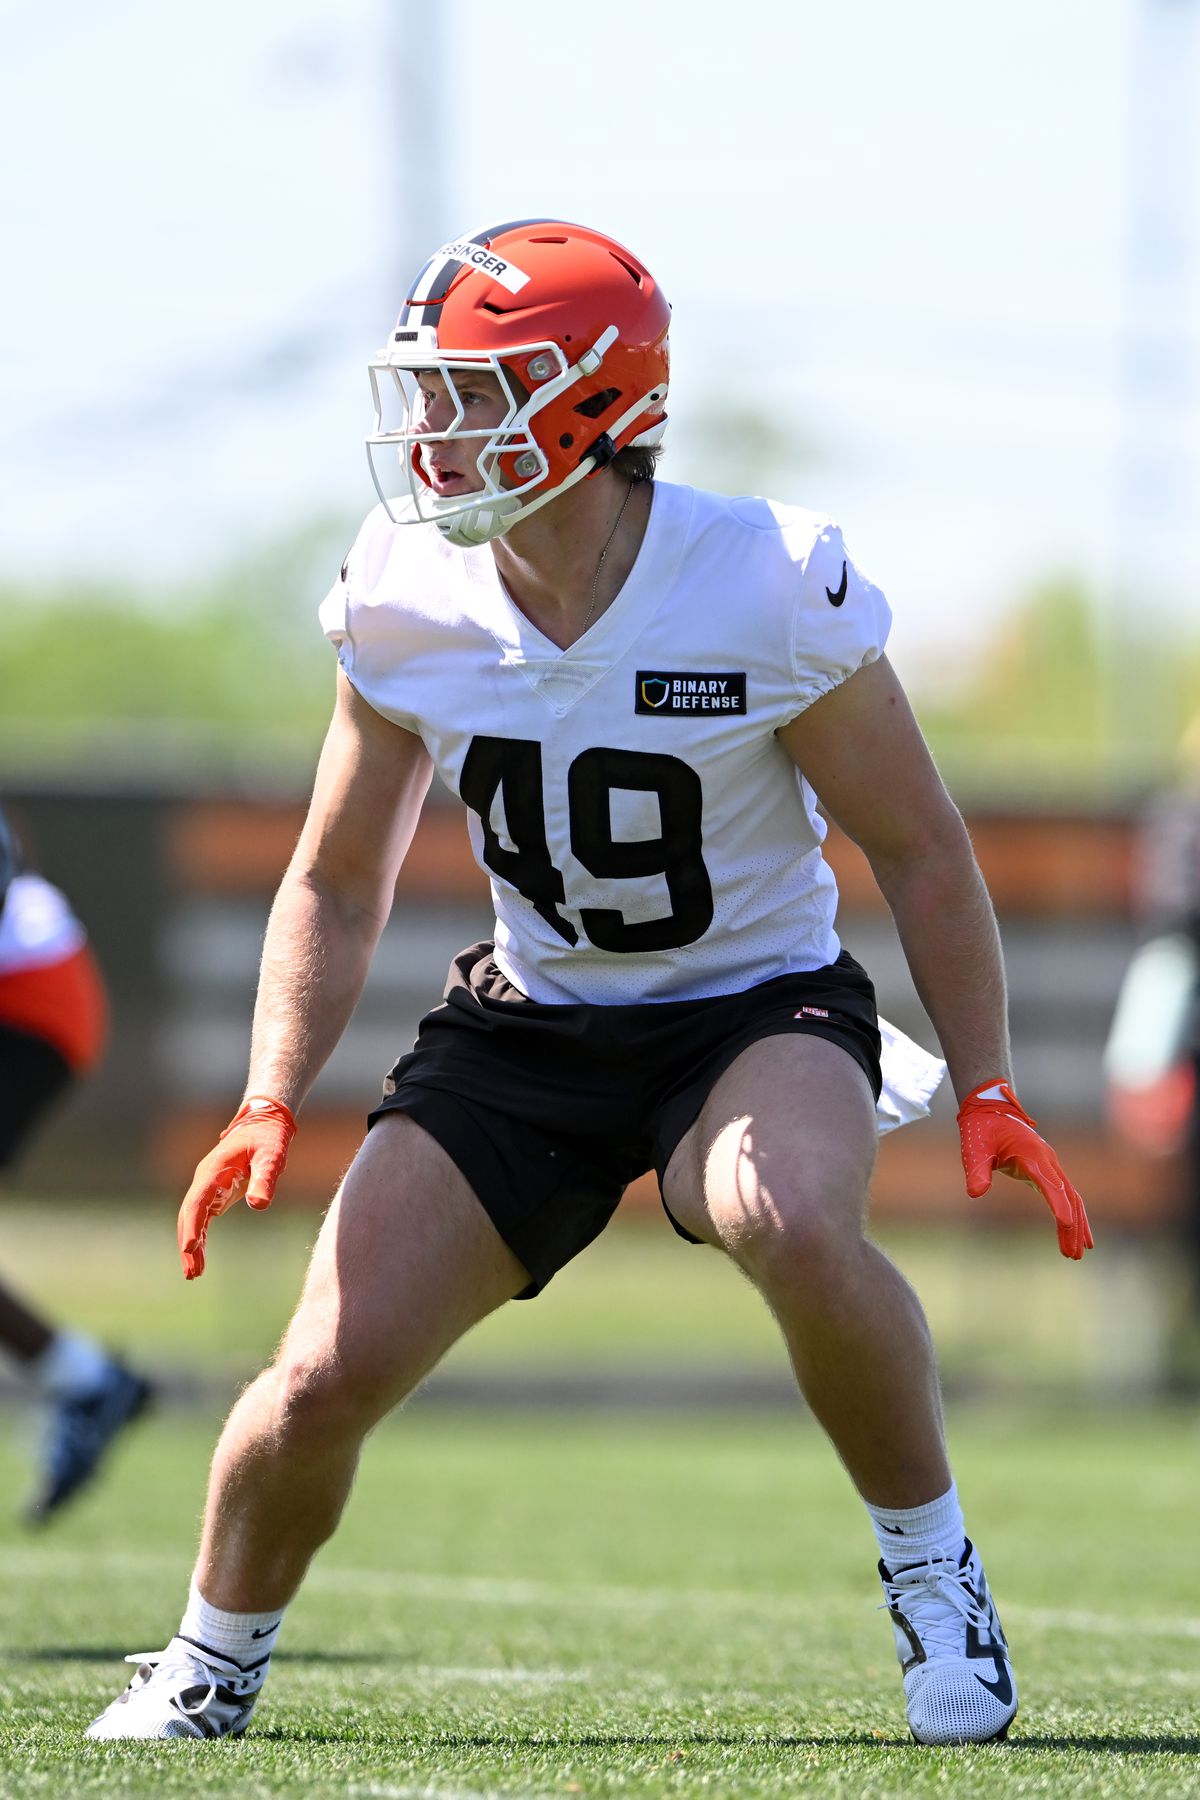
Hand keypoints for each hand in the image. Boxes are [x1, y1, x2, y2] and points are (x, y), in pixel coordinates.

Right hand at [177, 1096, 296, 1279]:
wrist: (262, 1124)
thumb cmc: (268, 1139)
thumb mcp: (272, 1156)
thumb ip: (265, 1179)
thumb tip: (259, 1206)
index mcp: (214, 1170)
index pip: (197, 1202)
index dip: (193, 1225)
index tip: (190, 1247)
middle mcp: (204, 1179)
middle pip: (189, 1214)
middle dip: (188, 1243)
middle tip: (192, 1272)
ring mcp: (206, 1186)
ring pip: (192, 1219)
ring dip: (191, 1245)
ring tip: (194, 1273)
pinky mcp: (214, 1192)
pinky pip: (202, 1217)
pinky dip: (199, 1237)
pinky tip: (199, 1257)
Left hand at [957, 1079, 1093, 1259]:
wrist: (992, 1109)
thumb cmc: (981, 1130)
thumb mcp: (974, 1149)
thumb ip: (976, 1170)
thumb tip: (975, 1194)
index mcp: (1031, 1155)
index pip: (1049, 1183)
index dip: (1057, 1204)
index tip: (1065, 1224)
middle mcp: (1047, 1161)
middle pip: (1068, 1196)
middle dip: (1072, 1227)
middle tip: (1073, 1256)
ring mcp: (1050, 1165)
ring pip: (1072, 1198)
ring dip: (1077, 1225)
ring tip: (1078, 1254)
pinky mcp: (1047, 1171)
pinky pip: (1066, 1195)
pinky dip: (1073, 1215)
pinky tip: (1075, 1234)